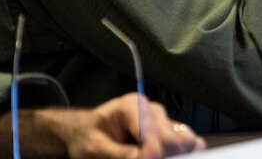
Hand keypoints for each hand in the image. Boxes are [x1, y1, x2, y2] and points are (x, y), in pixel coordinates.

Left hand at [0, 93, 204, 158]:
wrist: (78, 135)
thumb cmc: (84, 139)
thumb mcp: (96, 151)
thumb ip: (125, 155)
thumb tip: (150, 155)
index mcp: (134, 107)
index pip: (156, 129)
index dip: (160, 148)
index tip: (157, 156)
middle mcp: (151, 110)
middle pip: (173, 132)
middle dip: (174, 147)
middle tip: (181, 151)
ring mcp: (158, 120)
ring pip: (177, 138)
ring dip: (176, 148)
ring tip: (182, 149)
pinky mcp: (161, 133)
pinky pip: (176, 142)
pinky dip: (178, 148)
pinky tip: (183, 149)